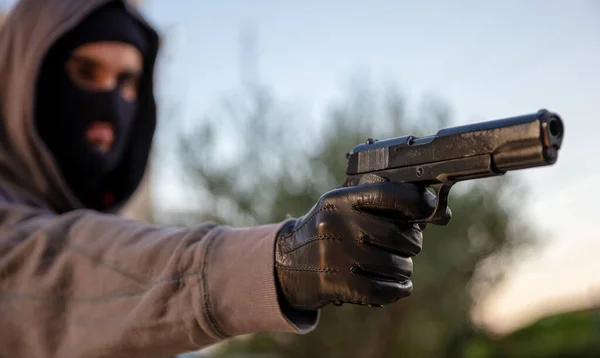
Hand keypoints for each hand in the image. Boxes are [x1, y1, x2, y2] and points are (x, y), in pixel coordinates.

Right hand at [274, 181, 450, 309]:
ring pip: (395, 265)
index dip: (417, 201)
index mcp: (340, 200)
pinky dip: (398, 290)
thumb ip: (377, 206)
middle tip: (409, 246)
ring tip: (399, 267)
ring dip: (404, 269)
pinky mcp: (334, 283)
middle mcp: (337, 223)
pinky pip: (382, 290)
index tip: (429, 207)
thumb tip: (433, 211)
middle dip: (412, 243)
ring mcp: (335, 254)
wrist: (285, 265)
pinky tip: (400, 287)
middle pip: (399, 235)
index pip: (389, 193)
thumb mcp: (341, 209)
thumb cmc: (326, 233)